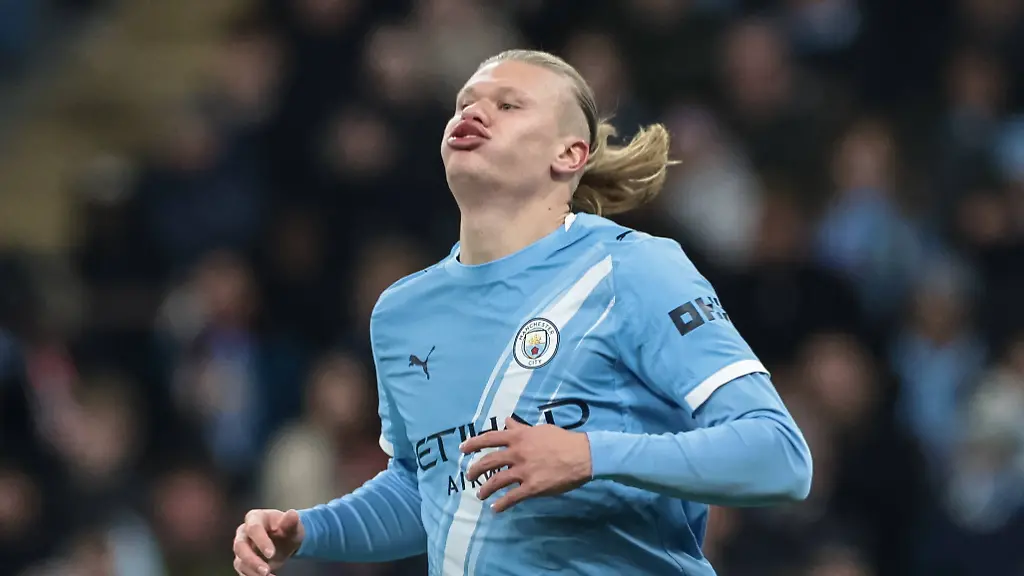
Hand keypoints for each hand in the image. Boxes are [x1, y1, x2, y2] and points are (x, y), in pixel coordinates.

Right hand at [232, 508, 303, 575]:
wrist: (286, 540)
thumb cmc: (286, 529)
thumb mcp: (292, 525)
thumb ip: (291, 521)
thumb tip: (292, 514)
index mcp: (255, 518)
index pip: (253, 528)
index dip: (261, 541)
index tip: (271, 553)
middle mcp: (244, 532)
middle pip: (240, 546)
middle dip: (252, 560)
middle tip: (266, 570)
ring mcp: (242, 547)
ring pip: (239, 561)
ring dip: (253, 571)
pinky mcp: (242, 560)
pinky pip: (243, 570)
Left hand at [460, 417, 592, 511]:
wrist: (582, 455)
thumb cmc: (562, 440)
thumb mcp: (539, 430)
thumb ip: (521, 428)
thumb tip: (507, 422)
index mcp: (518, 437)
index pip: (489, 439)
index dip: (473, 444)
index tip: (462, 449)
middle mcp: (517, 453)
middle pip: (488, 462)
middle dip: (475, 470)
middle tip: (469, 476)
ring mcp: (523, 471)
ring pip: (496, 481)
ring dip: (485, 489)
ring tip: (480, 495)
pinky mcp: (532, 487)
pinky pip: (512, 497)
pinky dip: (501, 504)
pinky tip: (495, 508)